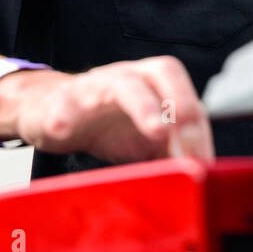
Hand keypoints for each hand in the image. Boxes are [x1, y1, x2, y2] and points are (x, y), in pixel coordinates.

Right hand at [2, 56, 214, 163]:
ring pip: (120, 84)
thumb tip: (202, 180)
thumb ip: (175, 156)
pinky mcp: (61, 101)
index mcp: (155, 84)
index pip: (187, 96)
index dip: (198, 130)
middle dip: (181, 100)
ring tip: (157, 130)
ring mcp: (96, 86)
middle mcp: (130, 77)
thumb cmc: (108, 124)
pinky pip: (63, 105)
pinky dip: (64, 116)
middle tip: (191, 130)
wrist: (51, 110)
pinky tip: (64, 129)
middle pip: (162, 72)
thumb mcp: (148, 142)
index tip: (202, 164)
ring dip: (143, 106)